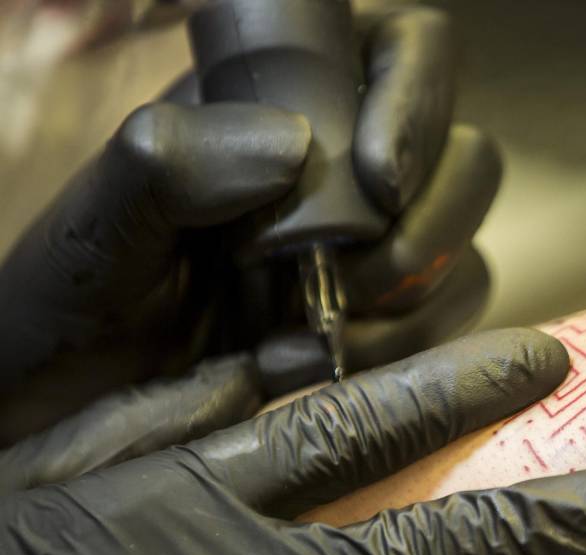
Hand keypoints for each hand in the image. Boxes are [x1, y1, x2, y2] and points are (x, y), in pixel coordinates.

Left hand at [0, 6, 497, 442]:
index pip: (403, 52)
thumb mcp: (96, 227)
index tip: (379, 179)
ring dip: (416, 299)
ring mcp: (377, 255)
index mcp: (284, 103)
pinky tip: (328, 365)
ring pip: (465, 251)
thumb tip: (293, 145)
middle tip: (354, 280)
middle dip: (426, 226)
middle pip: (466, 158)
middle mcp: (346, 173)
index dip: (417, 101)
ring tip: (324, 335)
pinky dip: (408, 352)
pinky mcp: (393, 329)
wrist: (69, 421)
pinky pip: (450, 327)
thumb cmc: (72, 307)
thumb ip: (167, 165)